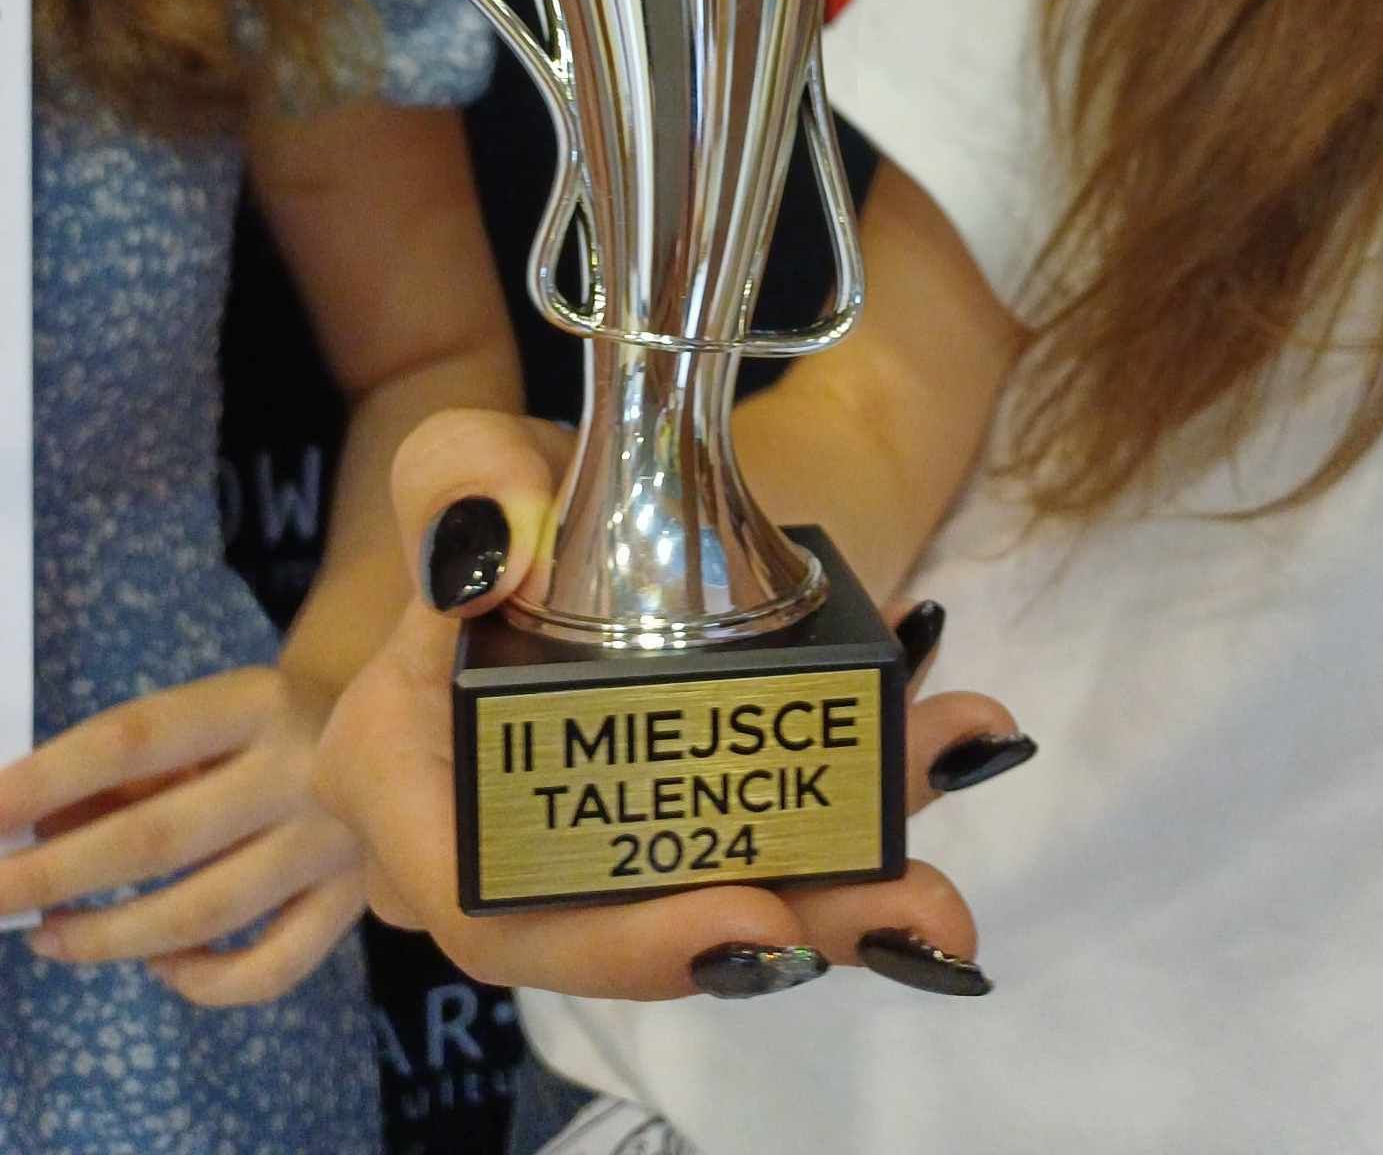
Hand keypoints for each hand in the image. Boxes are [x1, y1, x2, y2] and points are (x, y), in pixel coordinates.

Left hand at [0, 664, 364, 1005]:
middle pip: (158, 837)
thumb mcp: (208, 718)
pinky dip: (204, 981)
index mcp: (256, 700)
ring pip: (205, 912)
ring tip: (47, 936)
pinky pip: (271, 967)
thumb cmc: (269, 724)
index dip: (49, 778)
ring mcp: (332, 841)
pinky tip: (160, 966)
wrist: (402, 722)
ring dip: (108, 936)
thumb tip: (36, 830)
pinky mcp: (352, 901)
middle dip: (53, 873)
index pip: (135, 739)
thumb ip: (131, 771)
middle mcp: (301, 767)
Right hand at [316, 410, 1030, 1001]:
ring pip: (723, 905)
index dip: (611, 943)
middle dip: (785, 932)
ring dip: (851, 895)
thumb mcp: (462, 454)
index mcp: (407, 782)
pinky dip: (867, 820)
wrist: (589, 494)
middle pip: (635, 937)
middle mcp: (502, 846)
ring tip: (949, 868)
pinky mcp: (691, 827)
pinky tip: (959, 754)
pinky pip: (776, 851)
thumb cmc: (504, 493)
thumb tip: (484, 557)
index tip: (747, 916)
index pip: (484, 910)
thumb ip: (452, 479)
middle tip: (913, 908)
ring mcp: (607, 849)